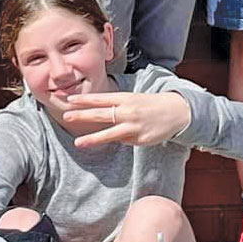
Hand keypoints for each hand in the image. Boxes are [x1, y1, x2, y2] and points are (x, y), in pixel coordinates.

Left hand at [59, 90, 191, 148]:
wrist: (176, 111)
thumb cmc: (150, 104)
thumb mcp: (133, 99)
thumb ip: (116, 106)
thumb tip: (96, 113)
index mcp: (126, 98)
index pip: (101, 98)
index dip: (84, 100)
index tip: (69, 99)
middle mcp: (128, 111)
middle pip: (101, 114)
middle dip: (82, 115)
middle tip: (66, 115)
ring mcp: (134, 127)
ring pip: (109, 134)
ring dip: (92, 139)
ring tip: (78, 143)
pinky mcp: (140, 139)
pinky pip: (124, 141)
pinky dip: (120, 139)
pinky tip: (123, 136)